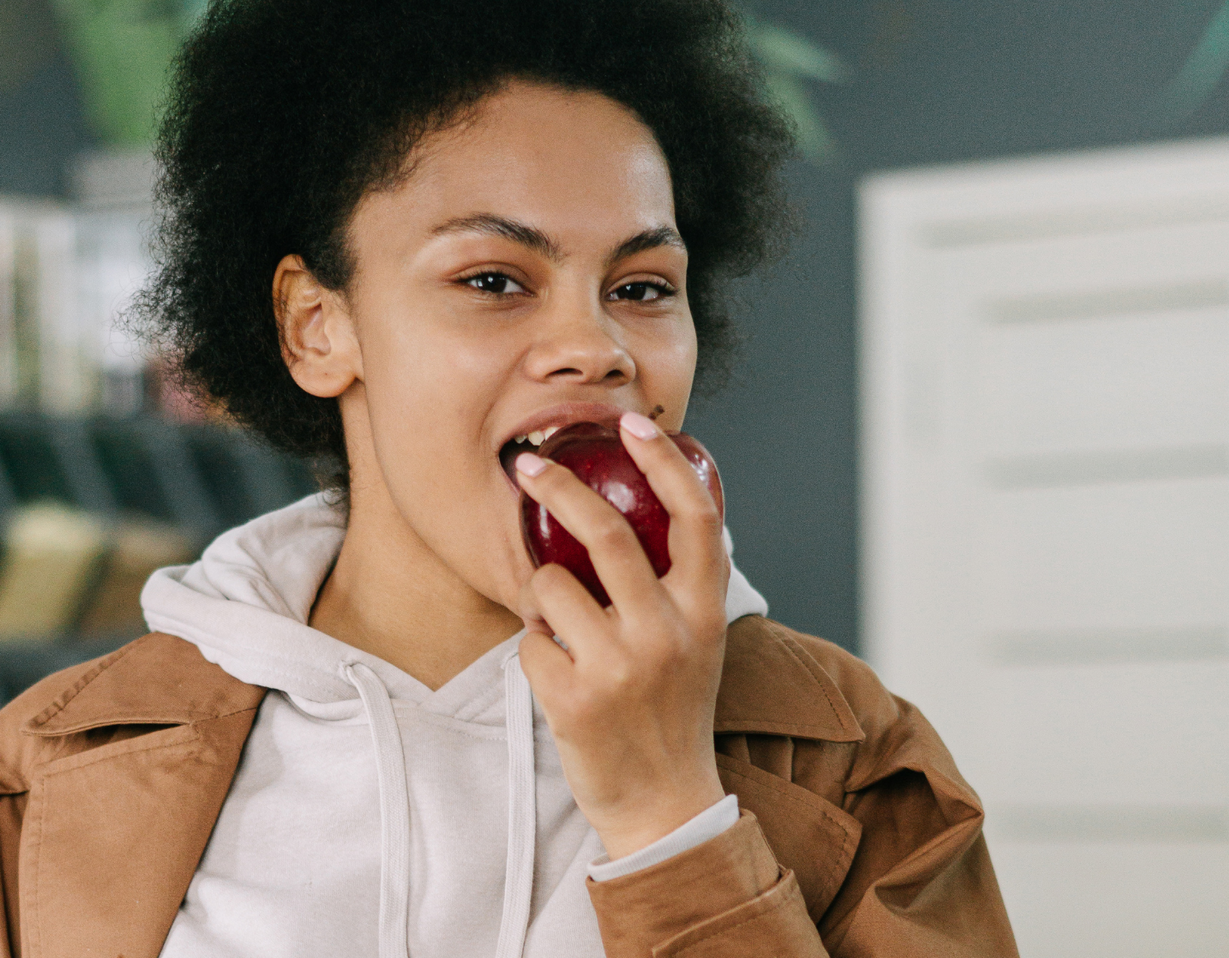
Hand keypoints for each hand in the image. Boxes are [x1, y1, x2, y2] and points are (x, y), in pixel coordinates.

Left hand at [512, 410, 729, 859]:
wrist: (665, 803)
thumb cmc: (674, 711)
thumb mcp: (697, 641)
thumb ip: (678, 585)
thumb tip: (649, 507)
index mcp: (704, 612)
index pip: (696, 517)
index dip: (664, 462)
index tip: (631, 424)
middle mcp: (667, 633)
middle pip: (605, 532)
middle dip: (556, 486)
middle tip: (524, 464)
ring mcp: (619, 667)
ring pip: (549, 585)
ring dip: (540, 598)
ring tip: (559, 628)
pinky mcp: (573, 699)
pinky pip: (529, 642)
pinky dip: (535, 652)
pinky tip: (560, 676)